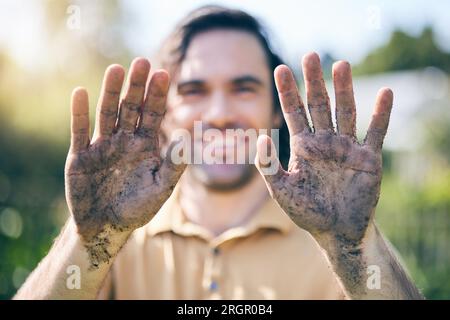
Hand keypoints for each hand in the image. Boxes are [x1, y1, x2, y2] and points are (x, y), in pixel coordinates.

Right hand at [65, 58, 184, 251]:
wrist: (105, 227)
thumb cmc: (137, 209)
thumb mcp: (160, 189)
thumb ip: (174, 165)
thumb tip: (187, 139)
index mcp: (145, 146)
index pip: (153, 115)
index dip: (158, 95)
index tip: (164, 73)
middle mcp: (124, 140)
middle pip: (131, 108)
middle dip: (136, 86)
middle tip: (142, 61)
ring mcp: (102, 146)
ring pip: (107, 113)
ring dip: (111, 92)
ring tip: (116, 69)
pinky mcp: (80, 155)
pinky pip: (79, 131)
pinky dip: (79, 113)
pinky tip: (80, 92)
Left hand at [256, 52, 392, 246]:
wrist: (336, 231)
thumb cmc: (307, 212)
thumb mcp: (282, 189)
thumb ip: (267, 165)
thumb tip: (258, 136)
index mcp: (303, 146)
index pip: (292, 112)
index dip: (286, 91)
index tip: (279, 68)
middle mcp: (324, 141)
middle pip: (318, 104)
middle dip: (314, 81)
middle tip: (310, 55)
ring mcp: (347, 147)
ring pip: (345, 112)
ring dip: (344, 89)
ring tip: (340, 64)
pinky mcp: (368, 158)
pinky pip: (375, 133)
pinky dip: (381, 115)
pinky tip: (385, 93)